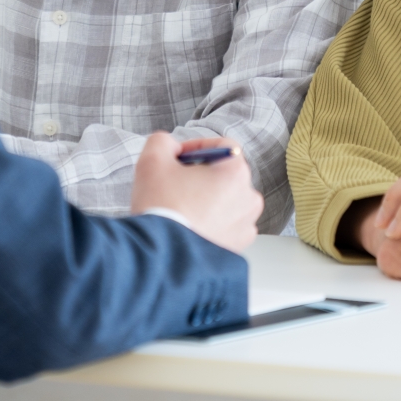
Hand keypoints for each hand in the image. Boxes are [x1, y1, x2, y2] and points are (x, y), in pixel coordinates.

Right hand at [131, 132, 262, 253]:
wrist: (160, 258)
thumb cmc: (161, 209)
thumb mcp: (152, 160)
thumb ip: (164, 142)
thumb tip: (172, 148)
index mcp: (236, 173)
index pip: (222, 146)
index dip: (197, 147)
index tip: (179, 158)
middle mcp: (248, 199)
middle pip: (225, 175)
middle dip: (201, 176)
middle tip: (175, 185)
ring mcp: (245, 226)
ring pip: (226, 202)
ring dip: (207, 201)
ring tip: (182, 210)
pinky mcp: (237, 248)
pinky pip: (226, 228)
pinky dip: (211, 225)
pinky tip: (190, 227)